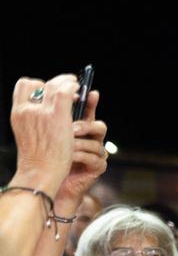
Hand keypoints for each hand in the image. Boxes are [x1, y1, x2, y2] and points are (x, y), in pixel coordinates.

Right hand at [9, 74, 77, 196]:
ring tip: (76, 86)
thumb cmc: (38, 160)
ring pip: (53, 86)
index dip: (38, 84)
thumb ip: (34, 120)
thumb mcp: (29, 135)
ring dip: (66, 82)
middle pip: (38, 83)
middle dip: (54, 82)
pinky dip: (73, 87)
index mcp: (17, 113)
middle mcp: (26, 110)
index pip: (23, 86)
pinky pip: (65, 92)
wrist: (40, 172)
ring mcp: (41, 112)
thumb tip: (47, 112)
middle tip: (68, 84)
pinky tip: (82, 91)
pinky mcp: (58, 116)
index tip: (49, 89)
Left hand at [54, 91, 107, 217]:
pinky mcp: (98, 167)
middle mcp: (92, 140)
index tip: (92, 92)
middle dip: (86, 126)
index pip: (89, 112)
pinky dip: (80, 157)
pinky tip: (70, 158)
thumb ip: (57, 118)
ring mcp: (97, 154)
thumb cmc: (50, 159)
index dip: (91, 102)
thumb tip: (53, 99)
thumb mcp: (52, 134)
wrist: (53, 183)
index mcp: (81, 129)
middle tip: (72, 128)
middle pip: (100, 127)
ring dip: (79, 144)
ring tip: (66, 148)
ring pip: (96, 143)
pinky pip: (95, 158)